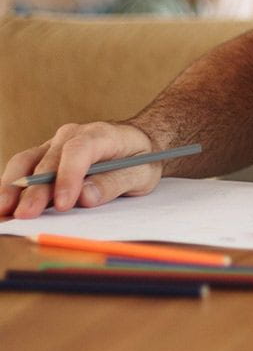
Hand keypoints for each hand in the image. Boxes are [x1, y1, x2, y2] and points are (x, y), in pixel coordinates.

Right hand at [1, 121, 157, 218]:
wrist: (135, 144)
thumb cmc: (139, 159)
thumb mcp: (141, 173)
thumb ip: (115, 183)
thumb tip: (85, 197)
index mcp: (101, 134)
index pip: (79, 150)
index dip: (68, 176)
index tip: (64, 203)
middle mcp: (72, 134)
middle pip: (48, 160)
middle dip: (36, 190)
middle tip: (26, 216)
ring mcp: (53, 144)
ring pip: (26, 162)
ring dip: (12, 188)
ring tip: (4, 213)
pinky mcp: (42, 156)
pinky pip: (22, 169)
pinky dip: (10, 188)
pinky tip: (4, 208)